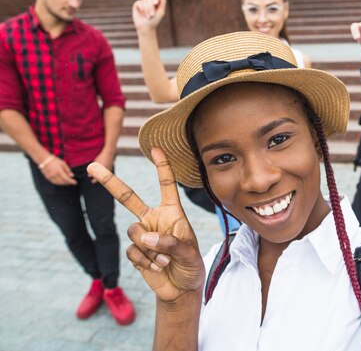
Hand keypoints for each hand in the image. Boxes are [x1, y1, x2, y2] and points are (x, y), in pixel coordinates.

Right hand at [41, 156, 76, 185]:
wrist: (44, 159)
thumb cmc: (55, 160)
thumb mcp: (63, 163)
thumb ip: (68, 170)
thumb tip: (72, 176)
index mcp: (59, 171)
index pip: (66, 178)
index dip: (71, 181)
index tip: (75, 183)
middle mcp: (54, 175)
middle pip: (63, 182)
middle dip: (68, 183)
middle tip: (72, 182)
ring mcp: (50, 177)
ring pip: (58, 183)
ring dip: (64, 183)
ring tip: (68, 182)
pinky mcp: (47, 178)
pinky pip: (54, 182)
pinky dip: (59, 183)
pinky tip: (62, 182)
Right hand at [87, 147, 204, 302]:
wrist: (181, 289)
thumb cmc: (191, 265)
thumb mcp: (189, 253)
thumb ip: (170, 243)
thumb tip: (145, 237)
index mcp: (172, 212)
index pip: (166, 185)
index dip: (162, 167)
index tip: (156, 148)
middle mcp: (154, 219)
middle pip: (128, 198)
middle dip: (110, 183)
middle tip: (92, 166)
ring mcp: (142, 235)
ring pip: (133, 232)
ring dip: (149, 250)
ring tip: (165, 261)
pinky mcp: (134, 252)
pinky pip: (132, 252)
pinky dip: (145, 262)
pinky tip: (157, 268)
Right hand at [132, 0, 166, 31]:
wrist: (146, 27)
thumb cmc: (154, 20)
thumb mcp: (161, 12)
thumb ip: (162, 2)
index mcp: (156, 2)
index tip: (156, 3)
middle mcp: (149, 1)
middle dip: (151, 7)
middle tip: (152, 15)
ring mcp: (143, 2)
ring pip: (145, 1)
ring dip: (147, 9)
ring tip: (148, 16)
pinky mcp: (137, 4)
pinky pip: (139, 3)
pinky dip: (142, 9)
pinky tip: (142, 14)